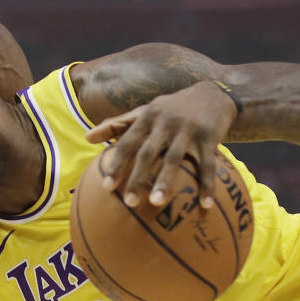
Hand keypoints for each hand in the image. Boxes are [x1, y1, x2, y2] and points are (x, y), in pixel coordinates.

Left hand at [85, 81, 236, 209]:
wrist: (212, 94)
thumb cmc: (171, 109)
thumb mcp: (144, 111)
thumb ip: (117, 124)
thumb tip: (87, 137)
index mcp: (147, 117)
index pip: (128, 143)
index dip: (117, 164)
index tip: (107, 187)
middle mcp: (165, 123)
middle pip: (148, 153)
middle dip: (137, 177)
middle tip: (129, 203)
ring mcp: (188, 130)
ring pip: (175, 159)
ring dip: (165, 182)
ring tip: (156, 203)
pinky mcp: (210, 137)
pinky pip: (208, 165)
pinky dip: (207, 185)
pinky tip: (204, 206)